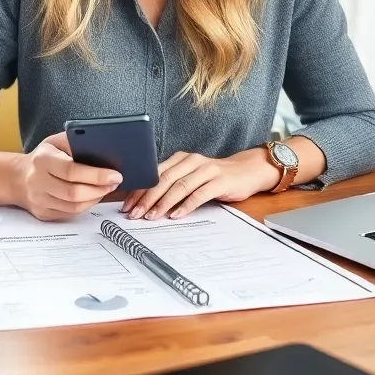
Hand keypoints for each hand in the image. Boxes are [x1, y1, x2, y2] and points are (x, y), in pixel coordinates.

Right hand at [15, 132, 122, 221]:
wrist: (19, 177)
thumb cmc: (44, 157)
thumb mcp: (56, 142)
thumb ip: (76, 142)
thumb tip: (104, 149)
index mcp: (42, 159)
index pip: (71, 170)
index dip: (96, 175)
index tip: (115, 175)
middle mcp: (37, 181)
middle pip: (73, 192)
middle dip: (100, 189)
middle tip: (114, 182)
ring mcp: (39, 200)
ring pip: (73, 206)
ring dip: (95, 198)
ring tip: (106, 189)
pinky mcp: (43, 213)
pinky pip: (70, 213)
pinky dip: (86, 206)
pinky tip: (93, 196)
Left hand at [121, 148, 280, 220]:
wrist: (247, 171)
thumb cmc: (214, 177)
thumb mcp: (191, 176)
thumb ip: (172, 183)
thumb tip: (145, 201)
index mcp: (181, 158)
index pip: (154, 173)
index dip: (140, 189)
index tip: (127, 205)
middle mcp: (192, 161)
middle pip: (164, 179)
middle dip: (147, 198)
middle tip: (135, 214)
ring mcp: (207, 170)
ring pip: (180, 186)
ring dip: (163, 203)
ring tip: (152, 216)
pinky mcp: (220, 181)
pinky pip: (200, 194)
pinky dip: (186, 205)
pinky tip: (176, 215)